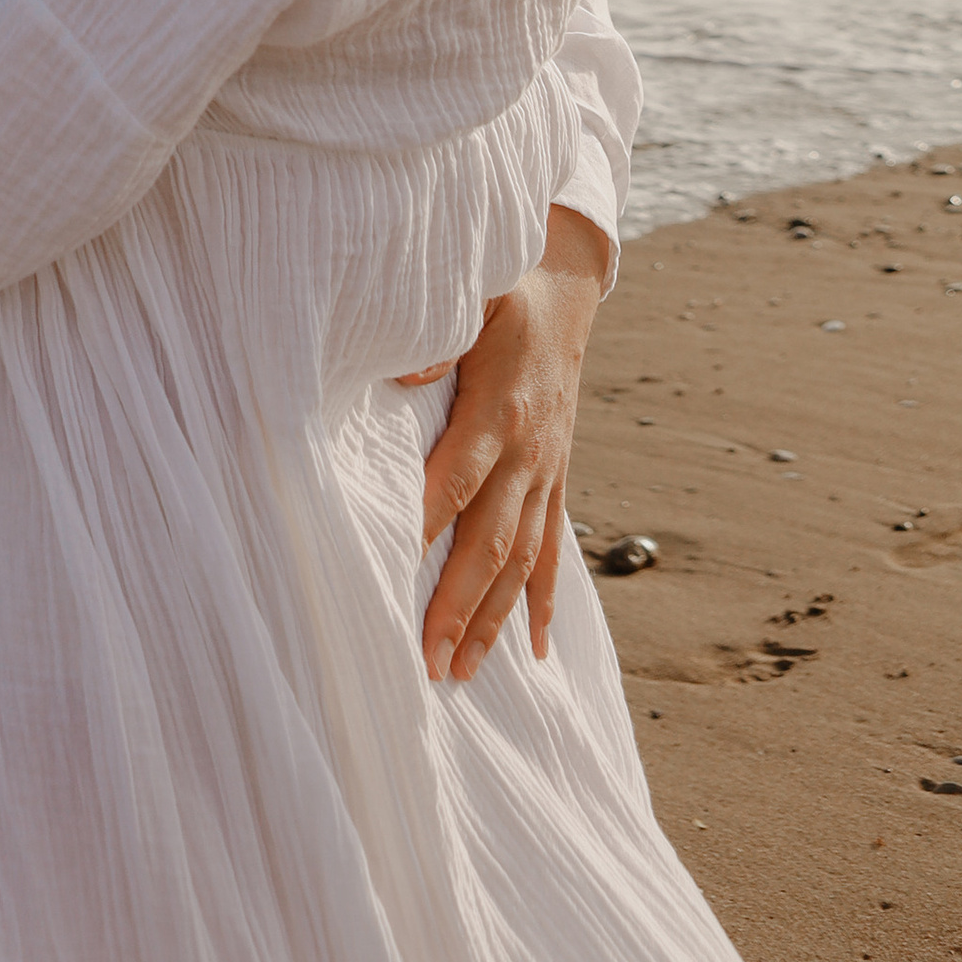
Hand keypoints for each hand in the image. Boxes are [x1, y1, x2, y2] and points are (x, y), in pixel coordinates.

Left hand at [408, 204, 608, 682]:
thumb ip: (438, 332)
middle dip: (459, 604)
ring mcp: (548, 471)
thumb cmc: (503, 289)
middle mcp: (529, 452)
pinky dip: (541, 599)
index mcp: (499, 410)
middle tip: (429, 662)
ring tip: (464, 672)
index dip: (427, 524)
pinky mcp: (558, 478)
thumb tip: (402, 375)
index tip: (396, 572)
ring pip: (520, 559)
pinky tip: (534, 648)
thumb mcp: (472, 292)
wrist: (565, 288)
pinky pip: (552, 549)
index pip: (456, 479)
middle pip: (489, 540)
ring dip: (493, 618)